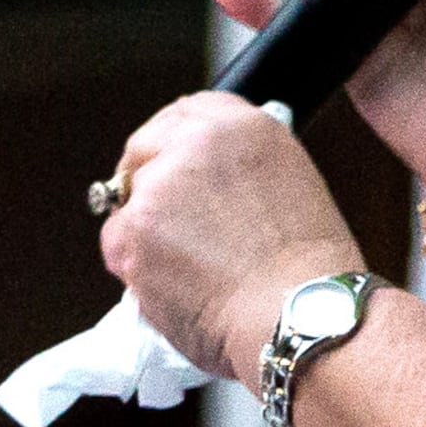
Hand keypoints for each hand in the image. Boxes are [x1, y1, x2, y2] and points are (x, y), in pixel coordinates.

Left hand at [98, 91, 357, 382]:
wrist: (298, 315)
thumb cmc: (307, 273)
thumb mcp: (290, 186)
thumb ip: (240, 168)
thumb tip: (207, 181)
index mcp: (244, 125)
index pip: (186, 111)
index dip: (172, 143)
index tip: (167, 163)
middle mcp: (198, 142)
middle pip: (145, 147)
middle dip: (145, 180)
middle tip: (161, 220)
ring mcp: (160, 184)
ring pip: (127, 201)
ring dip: (144, 232)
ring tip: (187, 270)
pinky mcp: (134, 229)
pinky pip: (117, 244)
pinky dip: (135, 267)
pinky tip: (173, 286)